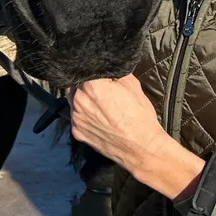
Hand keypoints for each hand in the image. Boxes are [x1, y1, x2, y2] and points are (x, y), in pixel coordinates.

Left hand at [70, 74, 204, 200]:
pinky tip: (99, 118)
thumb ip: (115, 73)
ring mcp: (76, 118)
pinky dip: (85, 115)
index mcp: (92, 85)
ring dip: (83, 99)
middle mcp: (79, 100)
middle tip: (102, 89)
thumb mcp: (133, 85)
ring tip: (101, 105)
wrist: (141, 148)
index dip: (94, 70)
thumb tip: (108, 67)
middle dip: (87, 84)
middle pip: (76, 84)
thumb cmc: (140, 117)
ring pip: (74, 100)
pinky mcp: (77, 132)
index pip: (85, 69)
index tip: (101, 74)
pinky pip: (77, 117)